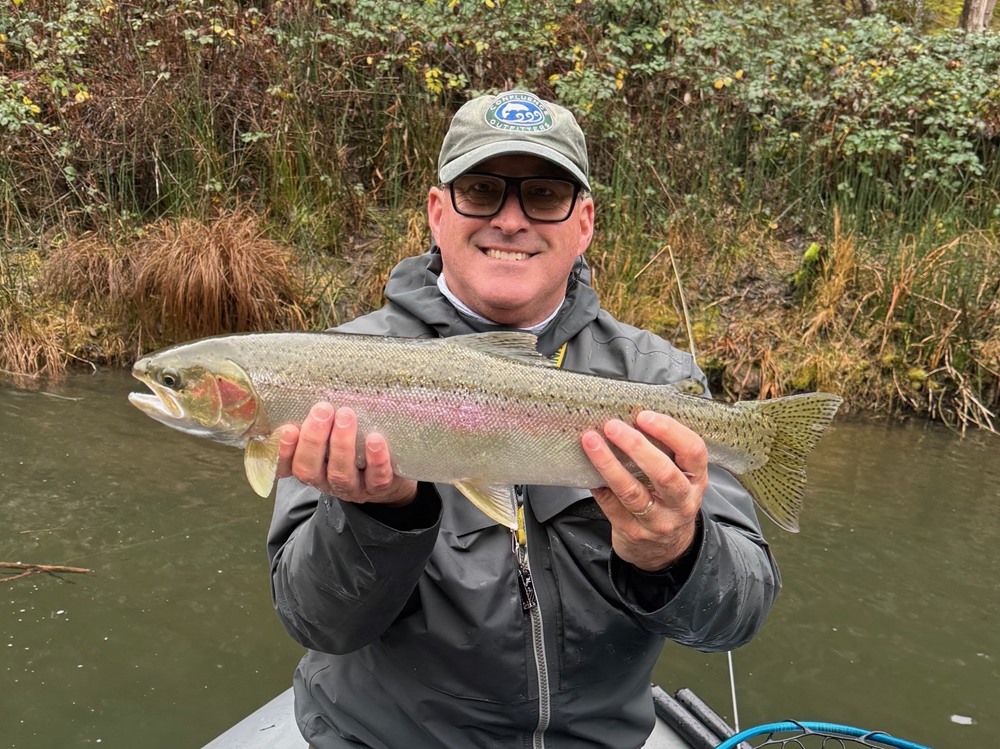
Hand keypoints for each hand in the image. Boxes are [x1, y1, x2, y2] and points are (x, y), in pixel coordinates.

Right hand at [275, 402, 417, 506]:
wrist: (393, 472)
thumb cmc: (355, 444)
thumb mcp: (332, 433)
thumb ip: (320, 419)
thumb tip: (313, 387)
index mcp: (309, 466)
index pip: (285, 466)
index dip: (283, 451)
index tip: (288, 429)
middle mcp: (325, 480)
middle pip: (309, 469)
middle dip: (313, 439)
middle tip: (322, 409)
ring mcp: (351, 487)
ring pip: (340, 473)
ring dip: (342, 444)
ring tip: (346, 415)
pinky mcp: (378, 488)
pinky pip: (376, 478)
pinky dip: (376, 460)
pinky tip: (376, 439)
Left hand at [581, 410, 706, 571]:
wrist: (667, 550)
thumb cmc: (669, 501)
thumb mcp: (681, 478)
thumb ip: (666, 452)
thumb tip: (630, 416)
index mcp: (696, 480)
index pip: (693, 451)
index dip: (670, 431)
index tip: (644, 416)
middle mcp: (681, 502)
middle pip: (663, 473)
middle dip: (636, 446)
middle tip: (613, 426)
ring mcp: (657, 521)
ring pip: (632, 492)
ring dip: (609, 463)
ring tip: (591, 441)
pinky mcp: (632, 532)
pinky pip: (611, 505)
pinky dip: (598, 484)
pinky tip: (586, 468)